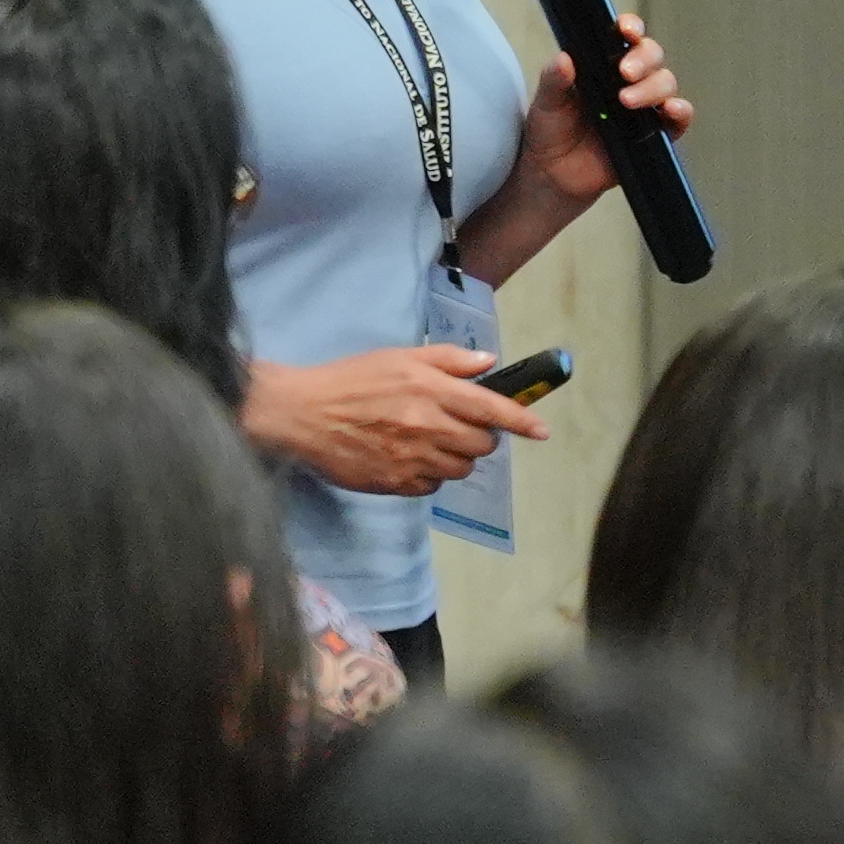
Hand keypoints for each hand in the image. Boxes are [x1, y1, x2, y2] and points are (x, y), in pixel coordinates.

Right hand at [242, 346, 521, 494]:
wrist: (302, 414)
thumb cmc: (350, 380)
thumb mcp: (399, 356)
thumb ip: (448, 360)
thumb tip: (489, 363)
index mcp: (431, 390)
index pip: (491, 409)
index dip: (522, 421)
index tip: (542, 431)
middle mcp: (428, 426)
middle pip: (482, 444)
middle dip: (481, 437)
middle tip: (460, 426)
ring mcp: (413, 458)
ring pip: (461, 469)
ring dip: (457, 457)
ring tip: (431, 441)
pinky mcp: (396, 484)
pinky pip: (433, 486)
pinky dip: (431, 474)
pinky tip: (410, 458)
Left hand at [514, 13, 692, 213]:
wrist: (553, 174)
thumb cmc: (550, 131)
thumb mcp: (547, 102)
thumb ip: (554, 80)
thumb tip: (564, 59)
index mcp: (604, 64)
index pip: (626, 37)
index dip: (632, 28)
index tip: (625, 29)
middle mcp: (629, 81)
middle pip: (652, 56)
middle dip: (643, 59)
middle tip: (624, 72)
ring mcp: (644, 107)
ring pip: (665, 84)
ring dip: (651, 88)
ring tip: (626, 101)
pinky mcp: (655, 134)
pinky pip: (678, 120)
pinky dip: (680, 112)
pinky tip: (670, 110)